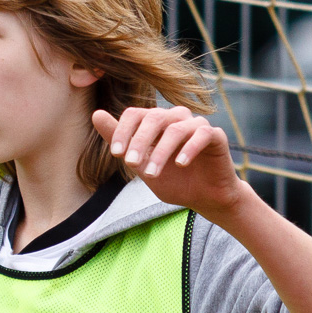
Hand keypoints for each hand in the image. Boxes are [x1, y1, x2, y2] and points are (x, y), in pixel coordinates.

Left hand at [92, 105, 249, 216]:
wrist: (205, 199)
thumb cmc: (173, 180)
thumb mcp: (141, 164)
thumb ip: (120, 141)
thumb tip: (96, 114)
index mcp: (156, 122)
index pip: (135, 114)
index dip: (123, 131)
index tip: (116, 154)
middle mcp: (176, 118)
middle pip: (153, 117)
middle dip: (139, 142)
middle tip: (131, 164)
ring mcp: (197, 125)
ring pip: (175, 128)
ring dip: (160, 152)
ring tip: (151, 174)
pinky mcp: (216, 136)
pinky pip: (202, 134)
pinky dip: (189, 148)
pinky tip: (180, 164)